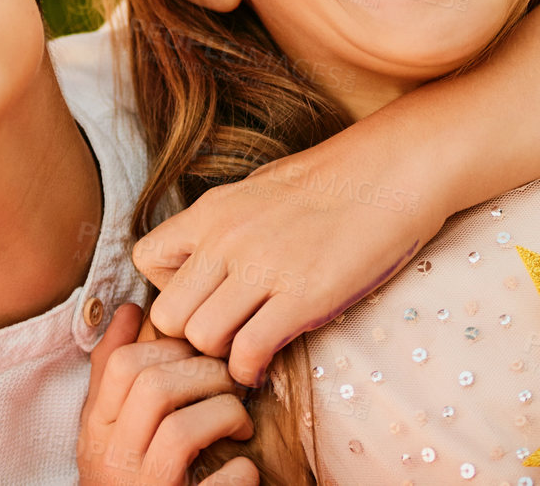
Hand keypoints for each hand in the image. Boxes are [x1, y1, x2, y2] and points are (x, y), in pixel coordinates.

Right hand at [76, 302, 258, 485]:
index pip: (120, 365)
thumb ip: (113, 371)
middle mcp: (113, 461)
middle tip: (228, 379)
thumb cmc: (126, 477)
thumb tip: (129, 310)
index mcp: (96, 432)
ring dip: (224, 413)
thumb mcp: (107, 427)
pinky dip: (240, 472)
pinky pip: (219, 484)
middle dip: (204, 372)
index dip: (166, 345)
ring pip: (181, 430)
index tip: (193, 352)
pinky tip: (243, 467)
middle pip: (154, 386)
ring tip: (240, 419)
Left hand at [133, 137, 443, 386]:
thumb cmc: (333, 180)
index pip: (147, 260)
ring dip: (221, 354)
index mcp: (213, 209)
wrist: (392, 171)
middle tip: (221, 337)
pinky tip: (265, 364)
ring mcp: (263, 267)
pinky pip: (248, 352)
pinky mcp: (302, 297)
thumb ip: (226, 225)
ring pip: (202, 338)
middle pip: (169, 313)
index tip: (200, 298)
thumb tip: (208, 259)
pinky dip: (250, 369)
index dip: (168, 288)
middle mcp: (227, 238)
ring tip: (245, 350)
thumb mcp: (260, 189)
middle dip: (190, 335)